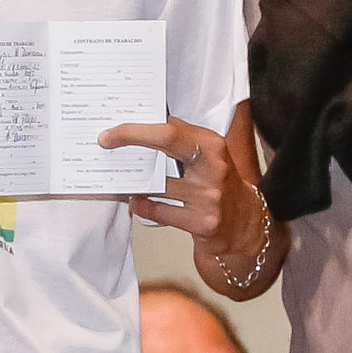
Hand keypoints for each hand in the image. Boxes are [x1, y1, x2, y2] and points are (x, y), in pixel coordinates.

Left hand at [116, 115, 226, 241]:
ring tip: (125, 180)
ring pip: (157, 184)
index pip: (171, 129)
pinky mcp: (203, 222)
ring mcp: (208, 197)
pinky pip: (159, 211)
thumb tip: (140, 126)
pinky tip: (137, 202)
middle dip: (132, 139)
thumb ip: (180, 141)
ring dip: (135, 182)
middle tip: (105, 142)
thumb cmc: (220, 185)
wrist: (246, 226)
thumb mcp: (208, 157)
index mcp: (212, 146)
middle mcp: (213, 168)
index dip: (138, 128)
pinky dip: (143, 206)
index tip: (113, 131)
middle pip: (166, 144)